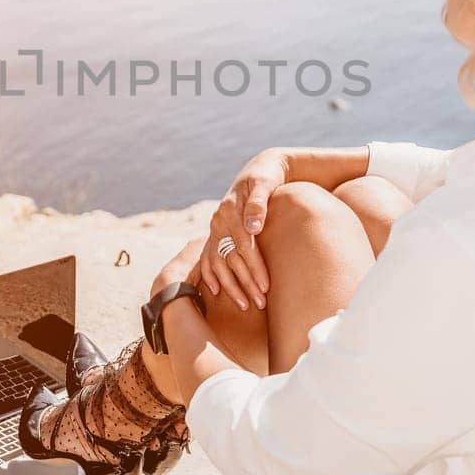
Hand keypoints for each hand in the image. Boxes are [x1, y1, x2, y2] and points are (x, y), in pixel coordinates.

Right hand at [198, 150, 287, 310]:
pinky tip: (217, 291)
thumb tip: (254, 228)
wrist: (258, 169)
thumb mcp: (264, 184)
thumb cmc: (266, 177)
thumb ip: (258, 205)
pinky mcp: (216, 232)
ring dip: (231, 286)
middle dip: (245, 283)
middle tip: (260, 304)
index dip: (255, 267)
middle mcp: (218, 220)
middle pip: (230, 258)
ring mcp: (215, 227)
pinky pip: (208, 257)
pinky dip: (211, 275)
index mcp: (229, 209)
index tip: (266, 288)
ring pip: (218, 262)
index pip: (243, 245)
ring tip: (246, 305)